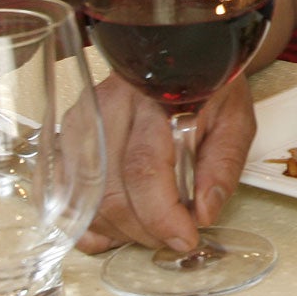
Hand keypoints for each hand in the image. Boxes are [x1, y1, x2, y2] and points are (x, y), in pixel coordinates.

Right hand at [77, 75, 257, 255]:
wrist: (180, 58)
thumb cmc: (206, 87)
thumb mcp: (233, 118)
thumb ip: (222, 164)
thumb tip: (204, 212)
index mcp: (152, 100)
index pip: (144, 169)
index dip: (162, 214)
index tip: (185, 237)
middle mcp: (107, 110)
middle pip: (109, 193)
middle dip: (143, 230)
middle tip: (173, 235)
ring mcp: (80, 125)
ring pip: (85, 201)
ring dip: (119, 230)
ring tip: (151, 226)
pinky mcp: (66, 141)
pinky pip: (63, 196)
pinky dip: (87, 224)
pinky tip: (115, 226)